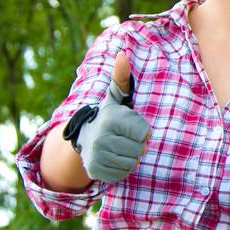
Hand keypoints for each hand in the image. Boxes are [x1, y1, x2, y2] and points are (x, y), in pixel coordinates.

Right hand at [74, 50, 150, 182]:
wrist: (84, 137)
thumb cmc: (109, 116)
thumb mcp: (116, 97)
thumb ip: (122, 78)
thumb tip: (123, 54)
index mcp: (110, 119)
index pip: (145, 133)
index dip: (144, 131)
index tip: (133, 126)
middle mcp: (101, 138)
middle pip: (140, 150)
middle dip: (138, 145)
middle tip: (126, 138)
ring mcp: (96, 156)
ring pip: (132, 163)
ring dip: (131, 157)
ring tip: (120, 147)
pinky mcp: (95, 172)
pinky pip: (122, 174)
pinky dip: (122, 168)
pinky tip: (114, 158)